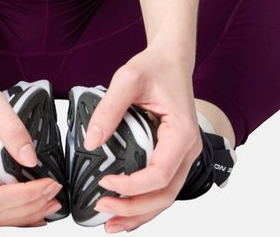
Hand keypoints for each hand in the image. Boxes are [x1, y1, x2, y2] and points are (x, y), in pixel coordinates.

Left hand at [82, 49, 201, 233]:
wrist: (171, 59)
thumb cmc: (156, 66)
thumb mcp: (128, 78)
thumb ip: (109, 108)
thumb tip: (91, 141)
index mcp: (182, 133)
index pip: (160, 174)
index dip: (132, 186)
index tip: (105, 182)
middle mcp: (188, 150)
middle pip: (165, 195)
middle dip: (134, 209)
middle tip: (103, 210)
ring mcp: (182, 155)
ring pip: (166, 197)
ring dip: (140, 214)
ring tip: (111, 222)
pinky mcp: (173, 156)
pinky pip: (163, 187)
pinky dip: (145, 204)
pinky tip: (126, 212)